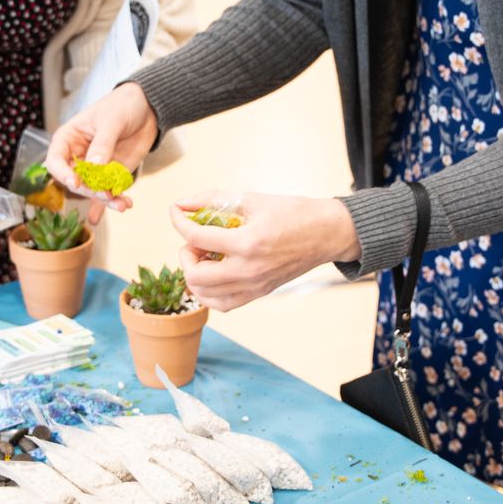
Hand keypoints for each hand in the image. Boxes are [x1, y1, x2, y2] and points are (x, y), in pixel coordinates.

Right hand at [45, 82, 158, 221]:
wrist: (148, 108)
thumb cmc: (122, 105)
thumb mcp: (112, 120)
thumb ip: (103, 143)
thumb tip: (95, 166)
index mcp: (69, 138)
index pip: (55, 161)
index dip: (62, 174)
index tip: (76, 182)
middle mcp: (79, 156)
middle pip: (75, 181)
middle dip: (90, 189)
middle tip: (106, 191)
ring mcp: (96, 167)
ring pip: (93, 190)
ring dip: (105, 199)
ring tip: (121, 203)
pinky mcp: (112, 174)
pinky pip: (109, 191)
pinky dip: (115, 201)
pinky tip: (124, 206)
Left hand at [170, 193, 362, 311]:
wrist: (326, 234)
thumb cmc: (293, 213)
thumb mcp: (252, 199)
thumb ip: (213, 200)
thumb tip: (181, 204)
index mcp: (249, 242)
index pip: (197, 237)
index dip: (179, 221)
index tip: (176, 211)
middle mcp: (249, 270)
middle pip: (194, 275)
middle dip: (185, 255)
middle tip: (194, 241)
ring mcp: (254, 286)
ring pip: (205, 294)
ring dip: (195, 274)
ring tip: (205, 256)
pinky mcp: (259, 293)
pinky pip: (222, 304)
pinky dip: (209, 291)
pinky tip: (214, 272)